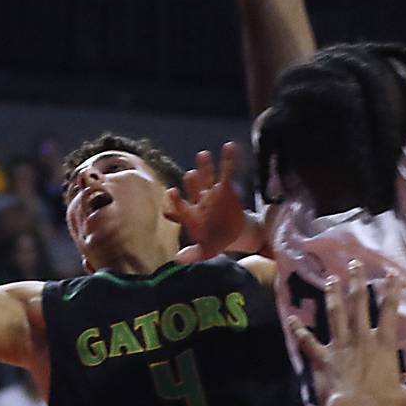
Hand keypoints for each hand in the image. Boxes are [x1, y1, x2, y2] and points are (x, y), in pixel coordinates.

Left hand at [164, 143, 250, 262]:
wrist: (233, 234)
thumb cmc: (214, 242)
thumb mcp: (205, 251)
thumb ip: (193, 254)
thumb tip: (177, 259)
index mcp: (190, 214)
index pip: (180, 207)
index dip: (175, 201)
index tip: (172, 192)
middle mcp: (198, 201)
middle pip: (193, 189)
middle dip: (193, 183)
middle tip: (191, 174)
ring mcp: (211, 193)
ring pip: (207, 178)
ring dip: (205, 167)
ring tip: (203, 155)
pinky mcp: (225, 189)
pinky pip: (226, 172)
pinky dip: (228, 160)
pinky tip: (229, 146)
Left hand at [291, 261, 405, 405]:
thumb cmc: (381, 403)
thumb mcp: (402, 397)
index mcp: (383, 344)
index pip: (390, 311)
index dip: (392, 291)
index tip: (392, 274)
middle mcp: (362, 338)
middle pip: (359, 304)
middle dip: (357, 282)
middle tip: (354, 264)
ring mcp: (341, 346)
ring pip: (336, 314)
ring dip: (333, 295)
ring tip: (330, 279)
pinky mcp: (325, 357)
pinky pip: (309, 342)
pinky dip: (300, 331)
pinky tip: (292, 319)